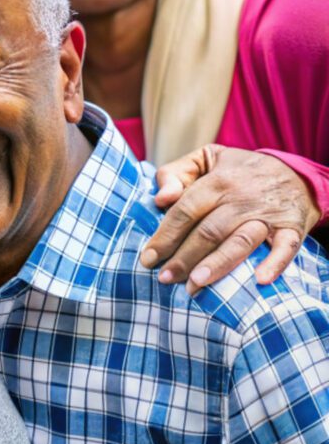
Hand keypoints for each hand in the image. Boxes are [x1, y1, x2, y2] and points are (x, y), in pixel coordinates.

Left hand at [142, 145, 321, 291]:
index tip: (148, 259)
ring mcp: (268, 214)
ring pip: (240, 241)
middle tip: (165, 279)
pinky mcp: (292, 227)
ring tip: (195, 285)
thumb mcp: (203, 159)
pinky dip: (275, 263)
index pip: (185, 211)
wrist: (295, 172)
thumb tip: (160, 200)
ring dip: (218, 264)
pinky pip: (286, 247)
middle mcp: (242, 198)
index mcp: (217, 181)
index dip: (165, 236)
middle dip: (184, 258)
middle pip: (208, 231)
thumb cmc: (237, 170)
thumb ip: (173, 173)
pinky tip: (260, 280)